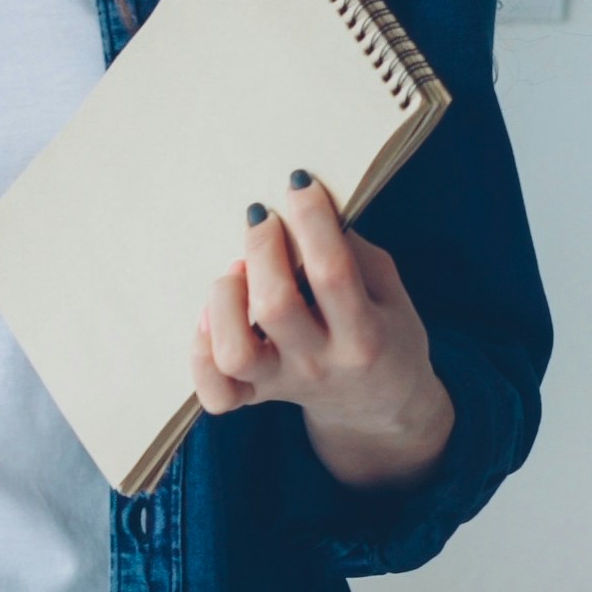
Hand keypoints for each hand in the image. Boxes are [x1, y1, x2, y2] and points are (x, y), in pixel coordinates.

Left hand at [191, 173, 455, 492]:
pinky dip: (201, 350)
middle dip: (262, 248)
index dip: (312, 221)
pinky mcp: (254, 397)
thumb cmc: (386, 336)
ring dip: (225, 299)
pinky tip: (211, 316)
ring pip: (234, 351)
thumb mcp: (391, 294)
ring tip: (237, 272)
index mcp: (365, 336)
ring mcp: (282, 383)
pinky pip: (215, 390)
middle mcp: (320, 363)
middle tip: (264, 219)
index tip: (299, 184)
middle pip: (274, 306)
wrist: (382, 407)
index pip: (332, 273)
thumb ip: (356, 255)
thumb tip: (309, 211)